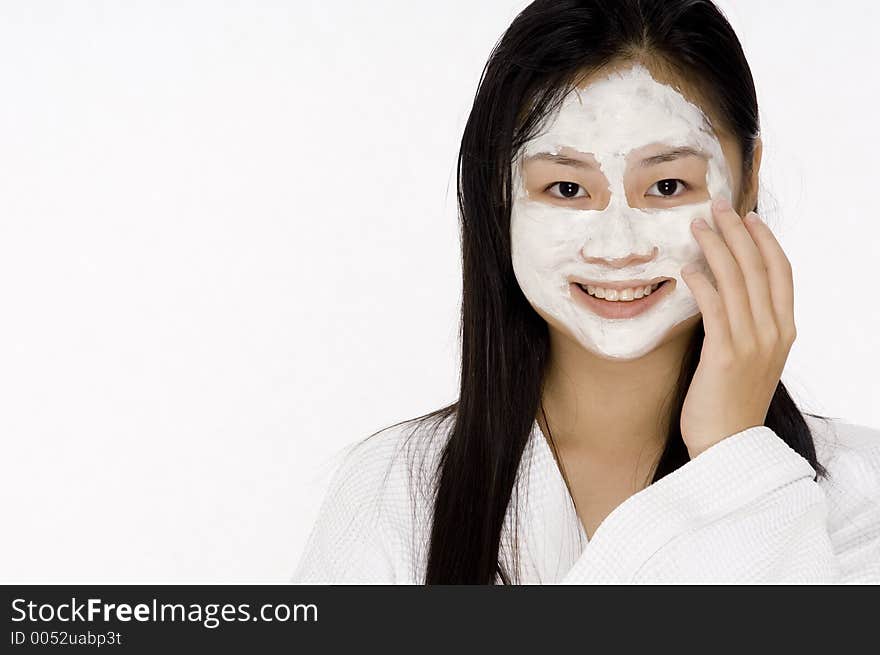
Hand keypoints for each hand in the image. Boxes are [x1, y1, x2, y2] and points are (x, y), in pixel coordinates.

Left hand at [679, 196, 795, 458]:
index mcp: (784, 331)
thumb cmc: (730, 403)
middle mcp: (774, 333)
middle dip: (738, 232)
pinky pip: (716, 308)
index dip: (764, 241)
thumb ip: (744, 327)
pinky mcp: (726, 355)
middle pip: (758, 268)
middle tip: (718, 205)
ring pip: (737, 282)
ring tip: (698, 224)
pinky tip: (689, 267)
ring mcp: (753, 343)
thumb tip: (724, 295)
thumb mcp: (749, 359)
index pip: (780, 274)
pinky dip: (703, 283)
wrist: (729, 447)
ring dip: (717, 247)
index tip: (747, 217)